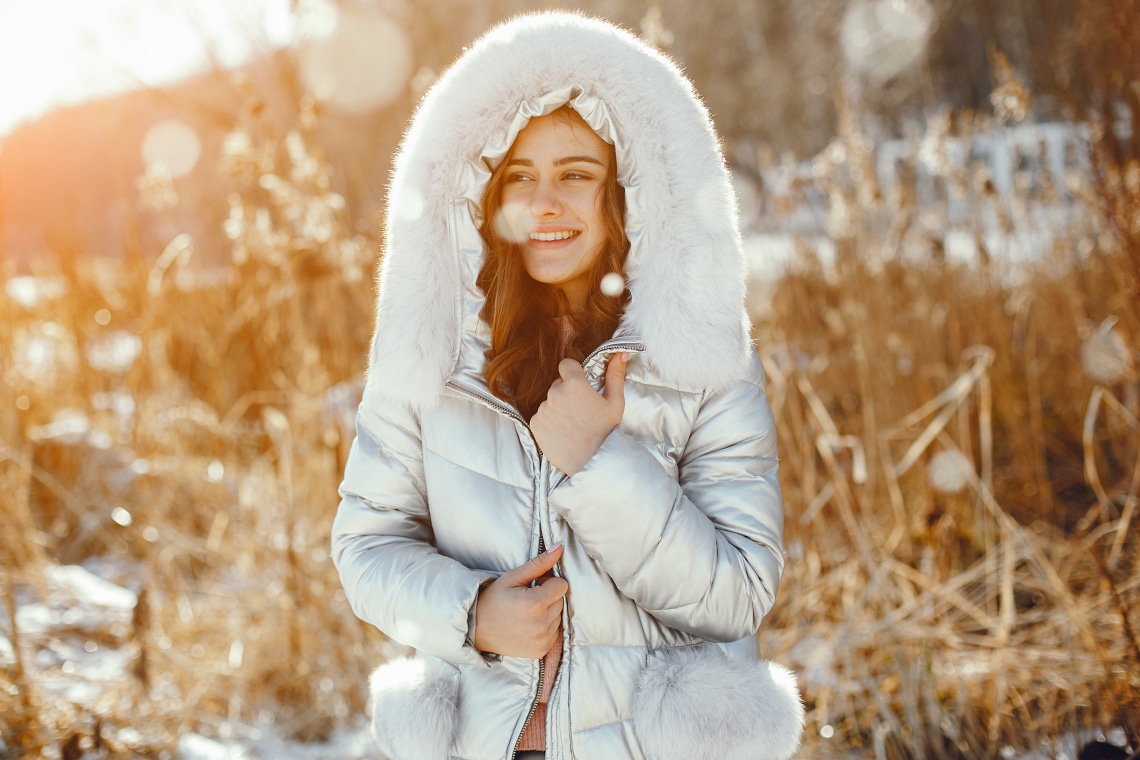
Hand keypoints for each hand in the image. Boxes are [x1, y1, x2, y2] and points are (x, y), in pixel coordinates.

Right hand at [473, 543, 568, 658]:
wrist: (476, 628)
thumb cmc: (493, 599)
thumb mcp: (513, 577)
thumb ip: (539, 563)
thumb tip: (559, 547)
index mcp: (535, 603)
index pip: (562, 585)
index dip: (548, 582)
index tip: (534, 585)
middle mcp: (541, 624)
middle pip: (561, 601)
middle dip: (549, 596)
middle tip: (527, 598)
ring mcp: (542, 640)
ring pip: (559, 617)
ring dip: (548, 612)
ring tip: (526, 612)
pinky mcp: (540, 650)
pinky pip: (555, 633)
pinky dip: (546, 627)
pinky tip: (528, 625)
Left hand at [531, 353, 627, 475]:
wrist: (591, 463)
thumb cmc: (606, 432)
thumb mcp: (615, 403)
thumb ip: (615, 375)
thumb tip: (621, 352)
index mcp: (575, 384)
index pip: (566, 365)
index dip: (573, 373)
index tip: (580, 386)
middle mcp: (555, 393)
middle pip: (558, 384)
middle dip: (567, 393)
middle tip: (581, 411)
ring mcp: (543, 409)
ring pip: (549, 401)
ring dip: (558, 408)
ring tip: (572, 425)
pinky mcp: (535, 424)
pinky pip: (541, 416)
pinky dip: (549, 421)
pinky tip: (562, 432)